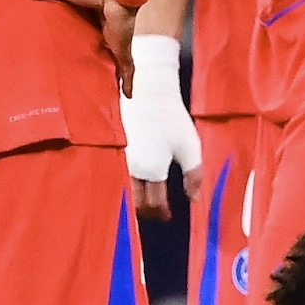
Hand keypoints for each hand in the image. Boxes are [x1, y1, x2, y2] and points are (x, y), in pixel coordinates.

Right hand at [15, 0, 135, 96]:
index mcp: (93, 18)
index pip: (85, 33)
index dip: (79, 42)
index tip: (67, 52)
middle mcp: (106, 32)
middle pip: (99, 51)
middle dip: (94, 62)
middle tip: (81, 77)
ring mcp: (116, 43)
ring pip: (114, 64)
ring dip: (110, 75)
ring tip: (102, 91)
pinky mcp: (122, 51)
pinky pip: (127, 70)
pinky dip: (128, 82)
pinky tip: (127, 95)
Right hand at [121, 35, 203, 218]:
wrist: (146, 89)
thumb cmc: (171, 117)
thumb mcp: (191, 146)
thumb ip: (194, 175)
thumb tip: (194, 200)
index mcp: (150, 170)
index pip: (153, 204)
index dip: (161, 213)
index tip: (167, 215)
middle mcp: (129, 169)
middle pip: (135, 201)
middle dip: (146, 210)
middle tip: (156, 209)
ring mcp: (116, 159)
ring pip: (123, 189)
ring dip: (134, 197)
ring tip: (145, 196)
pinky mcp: (110, 149)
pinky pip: (114, 174)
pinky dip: (123, 182)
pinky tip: (132, 178)